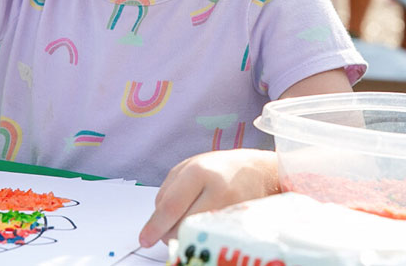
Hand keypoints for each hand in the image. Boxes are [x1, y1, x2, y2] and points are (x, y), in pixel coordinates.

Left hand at [138, 149, 279, 246]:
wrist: (260, 172)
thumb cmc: (221, 168)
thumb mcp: (190, 167)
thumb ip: (168, 190)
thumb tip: (156, 220)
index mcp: (199, 172)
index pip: (171, 206)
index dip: (155, 226)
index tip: (144, 239)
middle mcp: (218, 191)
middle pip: (182, 225)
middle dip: (168, 233)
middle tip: (166, 230)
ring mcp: (232, 210)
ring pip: (196, 234)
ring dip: (184, 235)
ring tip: (187, 224)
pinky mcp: (241, 224)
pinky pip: (212, 238)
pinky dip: (201, 237)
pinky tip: (202, 228)